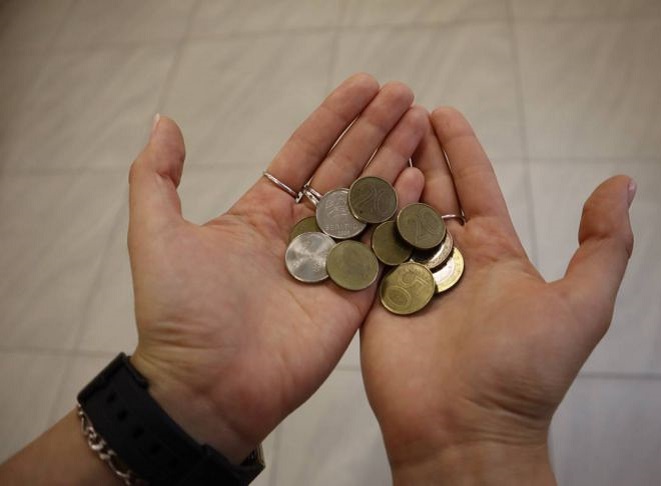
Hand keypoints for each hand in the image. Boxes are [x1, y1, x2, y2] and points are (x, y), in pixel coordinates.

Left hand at [128, 74, 428, 461]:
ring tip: (420, 123)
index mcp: (261, 215)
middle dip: (375, 130)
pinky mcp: (353, 298)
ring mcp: (331, 265)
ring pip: (369, 202)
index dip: (335, 118)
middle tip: (405, 93)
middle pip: (346, 170)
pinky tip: (418, 179)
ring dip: (394, 161)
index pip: (306, 154)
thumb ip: (158, 176)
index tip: (364, 85)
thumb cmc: (180, 313)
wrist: (208, 389)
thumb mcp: (157, 234)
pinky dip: (401, 213)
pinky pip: (381, 248)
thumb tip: (165, 122)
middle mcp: (301, 235)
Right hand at [360, 108, 634, 483]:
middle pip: (430, 192)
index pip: (474, 188)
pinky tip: (352, 183)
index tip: (443, 114)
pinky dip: (360, 216)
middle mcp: (449, 261)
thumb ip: (603, 245)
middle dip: (419, 151)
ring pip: (394, 213)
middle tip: (402, 109)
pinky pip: (365, 248)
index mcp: (493, 254)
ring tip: (375, 133)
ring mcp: (408, 278)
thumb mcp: (581, 306)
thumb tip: (621, 185)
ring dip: (387, 173)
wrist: (465, 430)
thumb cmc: (524, 374)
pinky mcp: (375, 298)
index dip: (461, 150)